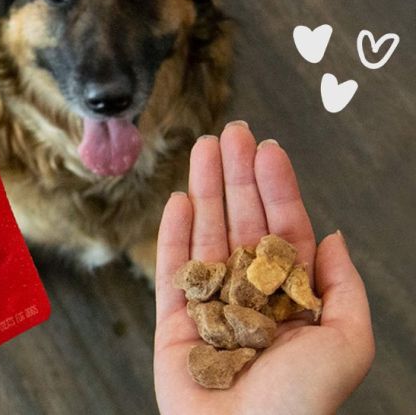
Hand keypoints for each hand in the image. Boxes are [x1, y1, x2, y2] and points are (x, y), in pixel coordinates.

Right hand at [154, 121, 374, 413]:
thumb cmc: (301, 402)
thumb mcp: (348, 342)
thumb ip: (343, 287)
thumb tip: (333, 236)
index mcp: (291, 299)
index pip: (284, 230)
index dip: (276, 188)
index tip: (268, 149)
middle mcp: (250, 296)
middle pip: (241, 223)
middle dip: (236, 176)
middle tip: (230, 131)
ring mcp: (210, 306)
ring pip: (205, 236)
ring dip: (205, 190)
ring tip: (202, 149)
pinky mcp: (173, 322)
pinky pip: (171, 269)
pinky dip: (173, 233)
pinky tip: (181, 199)